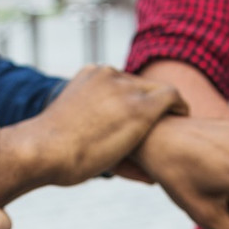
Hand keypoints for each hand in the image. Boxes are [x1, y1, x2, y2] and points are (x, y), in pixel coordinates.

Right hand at [0, 65, 186, 203]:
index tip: (141, 118)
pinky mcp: (140, 106)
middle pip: (141, 87)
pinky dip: (180, 107)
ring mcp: (124, 88)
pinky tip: (185, 117)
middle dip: (152, 105)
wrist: (43, 150)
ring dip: (164, 110)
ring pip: (157, 93)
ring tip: (177, 125)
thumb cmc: (49, 153)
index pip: (122, 84)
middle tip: (165, 124)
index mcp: (89, 76)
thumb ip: (90, 126)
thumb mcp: (69, 129)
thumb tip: (107, 147)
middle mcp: (108, 75)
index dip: (134, 101)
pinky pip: (171, 97)